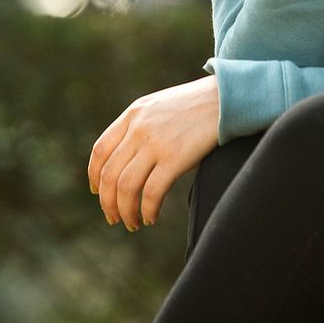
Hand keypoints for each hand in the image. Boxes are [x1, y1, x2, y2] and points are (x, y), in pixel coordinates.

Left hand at [88, 75, 220, 230]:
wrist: (228, 98)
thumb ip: (142, 126)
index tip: (98, 193)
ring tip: (133, 224)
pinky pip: (151, 192)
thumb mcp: (161, 107)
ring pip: (126, 187)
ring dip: (126, 211)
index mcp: (133, 114)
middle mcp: (138, 128)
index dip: (94, 176)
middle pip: (109, 174)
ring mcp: (155, 143)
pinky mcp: (175, 158)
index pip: (100, 150)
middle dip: (108, 203)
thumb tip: (130, 158)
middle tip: (114, 219)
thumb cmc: (199, 105)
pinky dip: (147, 210)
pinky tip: (151, 217)